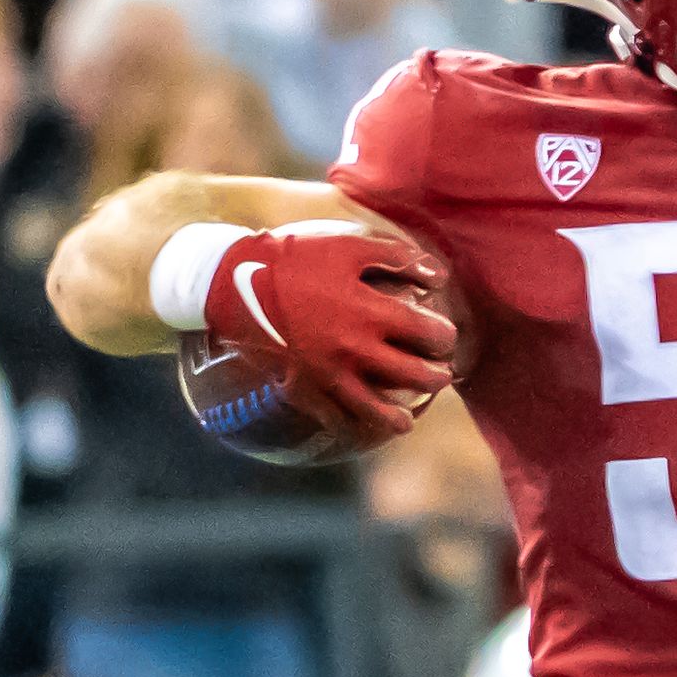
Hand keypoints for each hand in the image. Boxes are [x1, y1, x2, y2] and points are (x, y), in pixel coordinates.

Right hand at [200, 229, 458, 439]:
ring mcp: (328, 376)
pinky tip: (365, 426)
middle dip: (436, 375)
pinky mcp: (303, 390)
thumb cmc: (292, 259)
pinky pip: (338, 421)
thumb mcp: (346, 247)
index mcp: (368, 312)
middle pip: (414, 375)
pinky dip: (358, 429)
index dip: (444, 335)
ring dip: (401, 417)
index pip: (428, 333)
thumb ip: (397, 258)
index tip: (445, 334)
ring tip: (409, 416)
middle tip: (441, 371)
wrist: (232, 284)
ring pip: (380, 412)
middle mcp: (353, 350)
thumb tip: (438, 277)